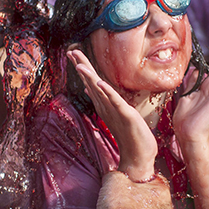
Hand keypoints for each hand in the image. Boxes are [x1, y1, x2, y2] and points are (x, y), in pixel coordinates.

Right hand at [68, 49, 156, 181]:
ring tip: (79, 65)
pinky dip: (107, 92)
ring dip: (89, 77)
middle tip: (70, 52)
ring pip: (99, 91)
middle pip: (91, 83)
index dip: (82, 67)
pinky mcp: (125, 115)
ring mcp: (114, 111)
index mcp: (104, 104)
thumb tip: (91, 88)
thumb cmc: (129, 135)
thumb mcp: (116, 113)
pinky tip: (99, 83)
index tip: (72, 53)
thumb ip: (103, 100)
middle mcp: (106, 107)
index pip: (91, 82)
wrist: (138, 156)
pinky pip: (115, 101)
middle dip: (82, 66)